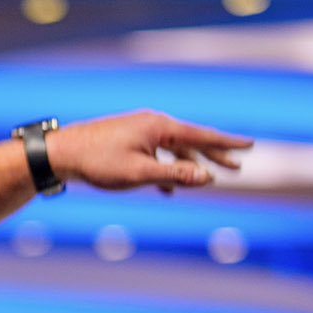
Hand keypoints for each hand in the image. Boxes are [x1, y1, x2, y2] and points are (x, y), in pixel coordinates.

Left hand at [47, 109, 250, 190]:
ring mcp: (140, 131)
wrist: (62, 153)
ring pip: (174, 148)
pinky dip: (167, 168)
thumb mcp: (140, 174)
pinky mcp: (128, 140)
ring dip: (191, 163)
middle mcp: (153, 124)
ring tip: (209, 177)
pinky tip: (169, 188)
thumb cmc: (99, 163)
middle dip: (214, 154)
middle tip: (237, 166)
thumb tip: (207, 178)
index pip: (202, 135)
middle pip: (191, 140)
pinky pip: (156, 154)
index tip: (250, 144)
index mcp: (159, 127)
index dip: (227, 143)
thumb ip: (174, 175)